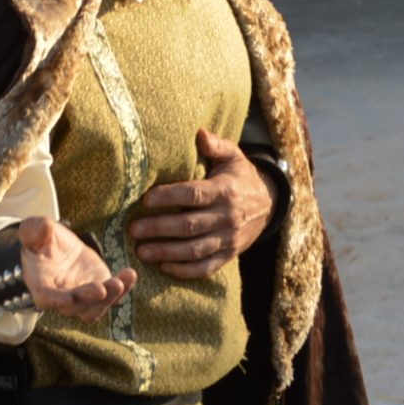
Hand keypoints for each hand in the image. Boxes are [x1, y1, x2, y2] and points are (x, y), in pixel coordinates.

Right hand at [16, 215, 136, 319]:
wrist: (59, 249)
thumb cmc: (42, 241)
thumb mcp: (34, 230)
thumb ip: (34, 230)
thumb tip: (41, 228)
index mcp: (41, 284)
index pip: (46, 298)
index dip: (57, 300)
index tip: (69, 298)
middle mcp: (61, 298)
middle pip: (75, 306)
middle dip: (89, 298)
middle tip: (102, 288)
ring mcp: (82, 299)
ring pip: (95, 308)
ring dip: (109, 299)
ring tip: (121, 281)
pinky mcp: (100, 292)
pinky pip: (113, 297)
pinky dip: (123, 288)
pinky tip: (130, 274)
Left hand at [125, 129, 273, 280]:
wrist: (270, 204)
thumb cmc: (241, 177)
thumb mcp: (233, 156)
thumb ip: (216, 145)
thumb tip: (199, 133)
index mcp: (225, 191)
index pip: (194, 195)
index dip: (169, 197)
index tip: (145, 199)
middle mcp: (228, 217)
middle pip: (189, 226)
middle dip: (159, 228)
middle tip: (133, 230)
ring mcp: (229, 239)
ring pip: (195, 250)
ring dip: (166, 252)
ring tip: (141, 251)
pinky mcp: (229, 255)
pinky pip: (206, 267)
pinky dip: (185, 270)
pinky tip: (164, 267)